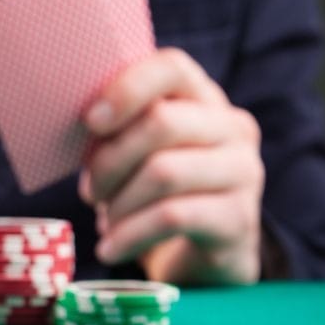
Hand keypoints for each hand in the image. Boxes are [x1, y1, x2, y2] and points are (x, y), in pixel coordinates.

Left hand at [79, 48, 264, 283]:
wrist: (205, 257)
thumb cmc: (159, 194)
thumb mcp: (139, 155)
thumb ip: (117, 132)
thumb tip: (81, 126)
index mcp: (203, 98)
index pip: (171, 67)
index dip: (126, 88)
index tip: (90, 121)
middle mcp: (232, 127)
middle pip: (162, 122)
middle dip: (110, 160)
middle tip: (89, 193)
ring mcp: (242, 171)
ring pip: (164, 172)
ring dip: (119, 203)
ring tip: (104, 224)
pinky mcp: (239, 218)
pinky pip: (171, 217)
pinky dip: (129, 235)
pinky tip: (111, 248)